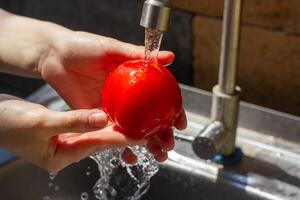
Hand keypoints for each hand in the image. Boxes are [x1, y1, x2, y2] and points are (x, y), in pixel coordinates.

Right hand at [0, 95, 144, 172]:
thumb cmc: (9, 123)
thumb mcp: (41, 121)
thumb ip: (73, 121)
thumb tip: (102, 118)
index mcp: (60, 155)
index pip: (97, 145)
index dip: (120, 139)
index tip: (141, 136)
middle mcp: (66, 152)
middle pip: (100, 143)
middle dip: (122, 136)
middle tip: (145, 129)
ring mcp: (64, 143)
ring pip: (96, 136)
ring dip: (113, 129)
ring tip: (134, 122)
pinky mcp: (63, 133)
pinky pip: (87, 129)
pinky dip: (100, 123)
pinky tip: (111, 116)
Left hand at [38, 31, 185, 162]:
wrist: (54, 55)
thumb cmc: (83, 46)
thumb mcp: (112, 49)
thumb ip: (137, 54)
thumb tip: (170, 56)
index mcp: (134, 81)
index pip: (159, 98)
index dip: (173, 111)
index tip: (180, 123)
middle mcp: (126, 98)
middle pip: (149, 119)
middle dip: (162, 134)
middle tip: (169, 145)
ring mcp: (111, 109)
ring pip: (132, 130)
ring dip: (146, 144)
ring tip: (158, 156)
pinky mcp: (94, 118)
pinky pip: (109, 134)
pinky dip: (120, 147)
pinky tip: (130, 157)